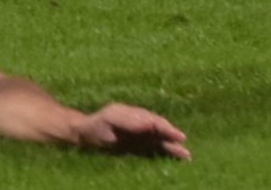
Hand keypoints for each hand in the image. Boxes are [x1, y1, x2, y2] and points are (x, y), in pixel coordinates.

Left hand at [73, 104, 189, 159]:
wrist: (85, 135)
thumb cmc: (95, 126)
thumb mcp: (110, 120)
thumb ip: (129, 121)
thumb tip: (150, 125)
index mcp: (131, 114)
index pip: (151, 119)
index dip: (163, 126)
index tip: (175, 133)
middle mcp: (138, 122)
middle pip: (158, 128)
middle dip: (171, 135)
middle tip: (183, 141)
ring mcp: (139, 134)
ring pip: (160, 139)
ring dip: (172, 146)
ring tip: (185, 155)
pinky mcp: (140, 146)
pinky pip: (155, 148)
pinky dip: (166, 152)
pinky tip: (177, 158)